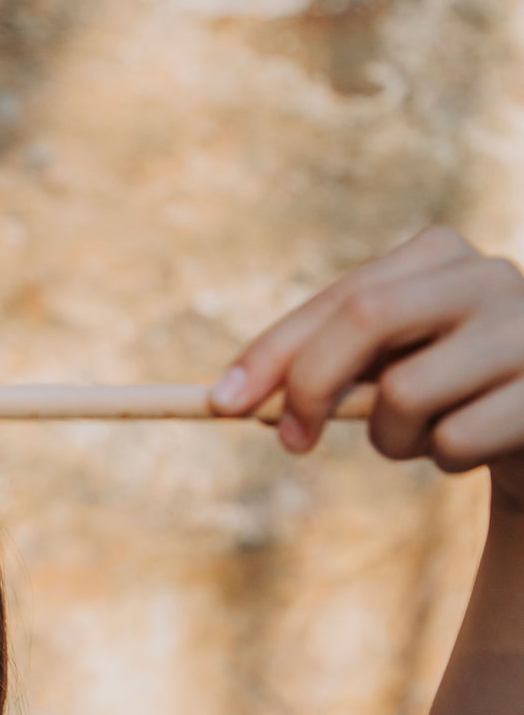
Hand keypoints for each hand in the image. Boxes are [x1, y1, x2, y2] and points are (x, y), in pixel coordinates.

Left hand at [209, 227, 523, 502]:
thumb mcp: (384, 367)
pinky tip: (475, 447)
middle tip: (289, 442)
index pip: (344, 297)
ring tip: (423, 438)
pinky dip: (443, 460)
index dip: (276, 350)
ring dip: (390, 440)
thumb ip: (320, 365)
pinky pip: (452, 441)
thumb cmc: (446, 394)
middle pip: (367, 319)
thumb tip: (228, 396)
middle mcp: (491, 276)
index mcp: (442, 255)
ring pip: (404, 393)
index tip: (222, 401)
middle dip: (310, 385)